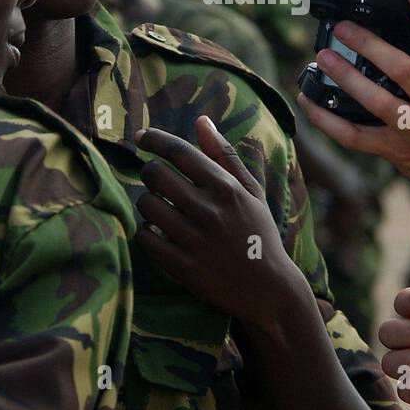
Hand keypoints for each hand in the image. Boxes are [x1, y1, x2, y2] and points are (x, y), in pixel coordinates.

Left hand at [134, 117, 306, 326]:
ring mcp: (194, 240)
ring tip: (161, 209)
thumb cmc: (258, 233)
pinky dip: (147, 232)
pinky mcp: (182, 267)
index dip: (155, 139)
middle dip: (150, 172)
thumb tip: (202, 120)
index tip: (141, 137)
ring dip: (148, 203)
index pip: (180, 152)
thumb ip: (224, 155)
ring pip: (146, 205)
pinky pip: (145, 237)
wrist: (268, 289)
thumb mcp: (251, 191)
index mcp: (226, 188)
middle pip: (155, 175)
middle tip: (157, 180)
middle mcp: (209, 211)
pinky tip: (160, 232)